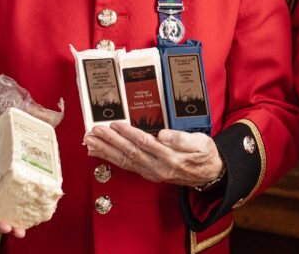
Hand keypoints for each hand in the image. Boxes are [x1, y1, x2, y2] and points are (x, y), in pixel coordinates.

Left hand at [84, 123, 223, 187]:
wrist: (209, 174)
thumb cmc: (204, 154)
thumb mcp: (201, 143)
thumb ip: (182, 139)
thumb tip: (162, 135)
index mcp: (170, 157)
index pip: (145, 143)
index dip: (128, 133)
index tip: (115, 124)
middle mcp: (157, 167)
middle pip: (129, 152)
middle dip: (109, 142)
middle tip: (93, 132)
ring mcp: (151, 172)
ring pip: (124, 160)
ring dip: (105, 151)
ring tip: (89, 141)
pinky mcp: (148, 173)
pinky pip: (126, 165)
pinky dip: (110, 159)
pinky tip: (99, 152)